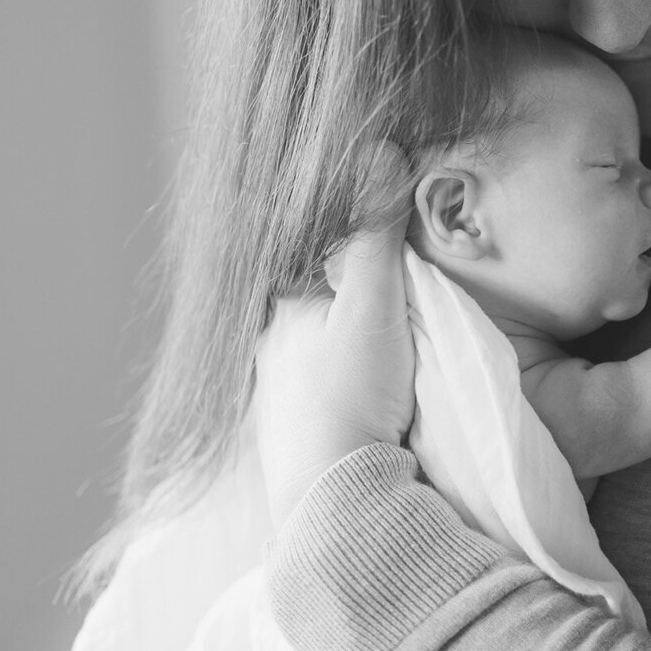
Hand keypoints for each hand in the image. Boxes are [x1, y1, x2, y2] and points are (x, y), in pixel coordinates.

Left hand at [255, 180, 414, 526]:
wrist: (336, 504)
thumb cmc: (350, 397)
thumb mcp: (372, 305)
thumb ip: (375, 232)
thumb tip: (378, 146)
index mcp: (279, 313)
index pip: (308, 260)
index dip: (342, 245)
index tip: (374, 238)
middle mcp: (268, 354)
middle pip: (309, 308)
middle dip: (337, 297)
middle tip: (382, 298)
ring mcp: (279, 402)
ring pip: (312, 353)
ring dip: (337, 346)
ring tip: (375, 347)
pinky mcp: (298, 441)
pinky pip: (320, 393)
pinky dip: (339, 385)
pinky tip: (360, 394)